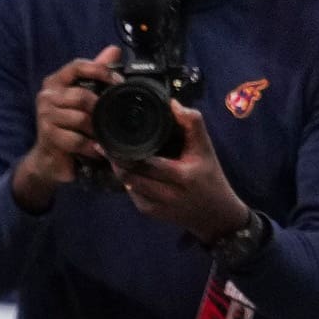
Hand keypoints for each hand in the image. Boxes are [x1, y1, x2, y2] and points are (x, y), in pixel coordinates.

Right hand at [13, 46, 122, 210]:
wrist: (49, 158)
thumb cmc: (67, 125)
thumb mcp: (82, 96)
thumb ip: (96, 73)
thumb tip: (114, 50)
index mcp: (56, 81)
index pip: (77, 67)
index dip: (99, 71)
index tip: (118, 81)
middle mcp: (47, 96)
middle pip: (81, 96)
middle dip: (99, 109)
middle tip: (111, 118)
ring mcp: (45, 116)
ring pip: (80, 118)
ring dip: (95, 130)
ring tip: (102, 136)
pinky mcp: (48, 136)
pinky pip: (76, 139)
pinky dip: (89, 146)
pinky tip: (95, 149)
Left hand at [112, 102, 250, 244]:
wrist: (215, 214)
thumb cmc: (209, 175)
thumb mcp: (206, 148)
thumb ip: (192, 123)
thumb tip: (171, 103)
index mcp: (182, 175)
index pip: (147, 163)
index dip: (127, 151)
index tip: (113, 136)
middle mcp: (168, 193)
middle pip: (131, 175)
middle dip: (116, 159)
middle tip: (104, 143)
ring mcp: (156, 206)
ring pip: (127, 184)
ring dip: (117, 169)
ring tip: (109, 153)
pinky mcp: (150, 213)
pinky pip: (131, 194)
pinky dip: (126, 180)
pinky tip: (123, 168)